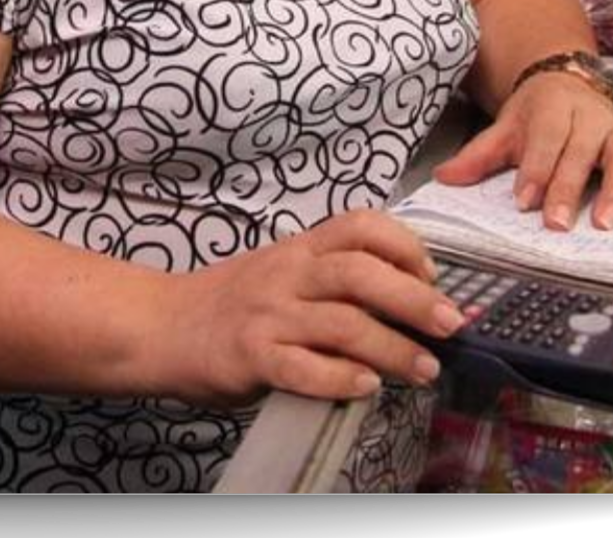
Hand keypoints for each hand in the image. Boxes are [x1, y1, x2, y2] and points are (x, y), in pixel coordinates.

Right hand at [162, 210, 470, 407]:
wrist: (162, 325)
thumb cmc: (233, 300)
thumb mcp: (282, 270)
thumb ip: (331, 278)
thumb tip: (409, 298)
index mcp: (300, 247)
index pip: (359, 225)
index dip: (404, 246)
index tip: (432, 275)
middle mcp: (287, 273)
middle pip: (360, 272)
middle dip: (414, 298)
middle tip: (451, 324)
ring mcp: (267, 314)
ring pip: (341, 323)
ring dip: (392, 348)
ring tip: (425, 369)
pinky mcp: (248, 357)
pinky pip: (301, 367)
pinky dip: (339, 378)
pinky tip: (367, 388)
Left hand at [433, 73, 612, 232]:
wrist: (567, 81)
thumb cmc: (535, 114)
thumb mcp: (505, 127)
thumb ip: (478, 155)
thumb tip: (443, 178)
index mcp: (553, 108)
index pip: (544, 141)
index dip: (535, 170)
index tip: (524, 201)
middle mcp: (590, 118)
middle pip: (579, 154)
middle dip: (567, 189)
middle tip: (557, 223)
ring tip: (607, 224)